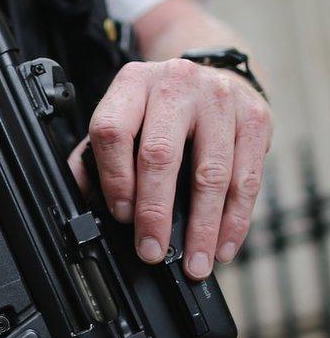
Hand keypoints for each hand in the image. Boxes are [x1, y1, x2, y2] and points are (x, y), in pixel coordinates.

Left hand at [69, 59, 271, 279]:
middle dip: (154, 211)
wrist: (212, 77)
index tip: (121, 215)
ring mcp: (220, 99)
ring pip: (211, 173)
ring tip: (195, 261)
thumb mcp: (124, 117)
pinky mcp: (255, 118)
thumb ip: (96, 158)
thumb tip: (82, 204)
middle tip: (152, 249)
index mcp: (132, 83)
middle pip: (160, 154)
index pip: (113, 132)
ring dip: (202, 226)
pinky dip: (234, 219)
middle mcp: (175, 84)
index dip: (115, 178)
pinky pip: (247, 178)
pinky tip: (223, 244)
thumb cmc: (160, 109)